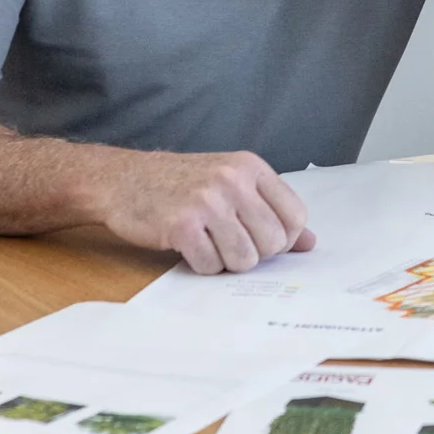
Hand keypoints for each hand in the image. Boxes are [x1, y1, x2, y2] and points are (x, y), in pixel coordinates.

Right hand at [98, 150, 315, 274]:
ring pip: (245, 259)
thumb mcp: (232, 184)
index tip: (264, 240)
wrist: (124, 179)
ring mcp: (207, 202)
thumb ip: (271, 210)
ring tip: (210, 244)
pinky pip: (211, 266)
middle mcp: (233, 181)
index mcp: (251, 168)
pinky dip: (203, 266)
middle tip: (229, 243)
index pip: (296, 216)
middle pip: (273, 242)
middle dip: (255, 253)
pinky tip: (190, 248)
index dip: (285, 239)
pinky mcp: (181, 226)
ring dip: (228, 262)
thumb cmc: (182, 184)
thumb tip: (310, 243)